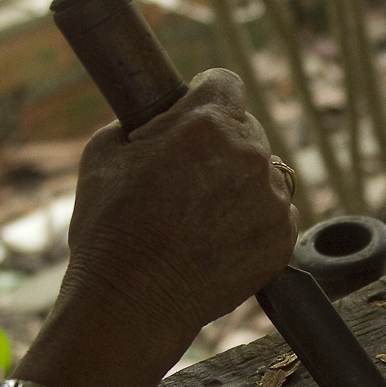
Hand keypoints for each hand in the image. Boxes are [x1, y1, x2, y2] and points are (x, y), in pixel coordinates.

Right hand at [63, 68, 298, 340]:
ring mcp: (271, 201)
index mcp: (208, 123)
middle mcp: (251, 155)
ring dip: (242, 186)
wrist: (133, 303)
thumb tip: (159, 121)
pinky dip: (254, 224)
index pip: (224, 83)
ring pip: (265, 175)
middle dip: (222, 146)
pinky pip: (276, 216)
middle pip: (247, 131)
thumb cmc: (110, 229)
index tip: (193, 116)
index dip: (203, 98)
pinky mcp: (282, 241)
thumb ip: (142, 123)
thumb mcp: (104, 152)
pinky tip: (220, 242)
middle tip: (190, 179)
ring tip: (205, 217)